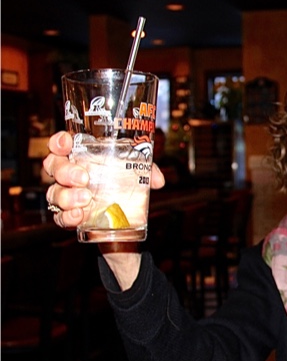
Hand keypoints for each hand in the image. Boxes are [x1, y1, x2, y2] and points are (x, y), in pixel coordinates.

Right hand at [43, 131, 165, 229]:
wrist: (122, 218)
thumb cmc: (123, 182)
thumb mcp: (136, 172)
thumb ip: (146, 170)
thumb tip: (158, 180)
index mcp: (80, 157)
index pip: (61, 145)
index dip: (59, 142)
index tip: (67, 143)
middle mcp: (68, 174)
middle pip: (54, 167)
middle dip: (66, 171)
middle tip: (84, 177)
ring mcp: (66, 195)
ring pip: (54, 192)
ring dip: (67, 196)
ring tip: (85, 199)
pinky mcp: (69, 216)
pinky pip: (60, 217)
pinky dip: (68, 217)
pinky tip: (79, 216)